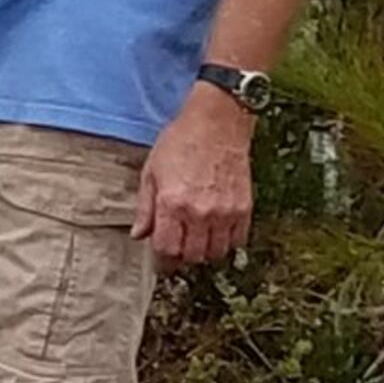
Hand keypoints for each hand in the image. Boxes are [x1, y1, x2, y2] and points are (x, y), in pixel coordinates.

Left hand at [135, 86, 255, 266]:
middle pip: (191, 255)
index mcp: (172, 203)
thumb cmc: (181, 142)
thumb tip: (139, 235)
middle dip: (181, 255)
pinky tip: (216, 231)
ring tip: (196, 238)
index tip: (160, 259)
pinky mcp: (244, 208)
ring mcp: (225, 212)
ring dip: (204, 251)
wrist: (217, 123)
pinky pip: (238, 241)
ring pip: (215, 253)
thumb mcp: (151, 171)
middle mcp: (199, 212)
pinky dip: (226, 242)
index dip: (161, 258)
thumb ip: (145, 207)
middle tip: (178, 246)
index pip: (166, 249)